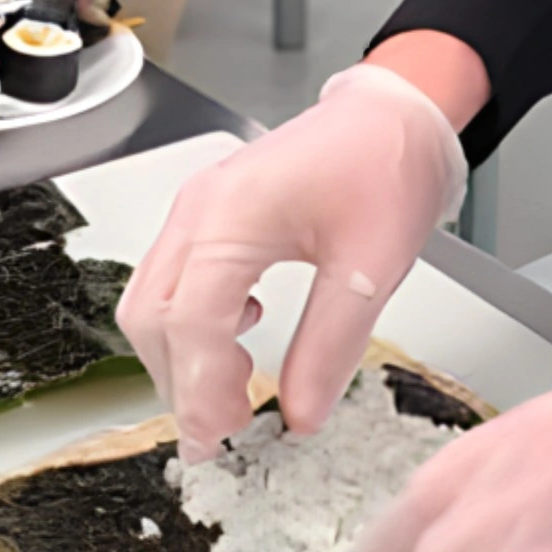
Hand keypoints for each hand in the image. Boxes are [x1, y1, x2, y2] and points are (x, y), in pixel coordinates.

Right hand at [126, 64, 465, 454]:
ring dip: (181, 358)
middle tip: (227, 432)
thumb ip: (331, 345)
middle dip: (181, 383)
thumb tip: (301, 416)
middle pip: (153, 316)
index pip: (189, 321)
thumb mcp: (373, 265)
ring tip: (233, 398)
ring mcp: (200, 209)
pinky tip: (240, 339)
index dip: (201, 391)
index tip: (227, 440)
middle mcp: (201, 209)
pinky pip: (175, 282)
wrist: (398, 111)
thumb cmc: (388, 162)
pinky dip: (192, 327)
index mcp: (232, 214)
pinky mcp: (212, 216)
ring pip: (153, 302)